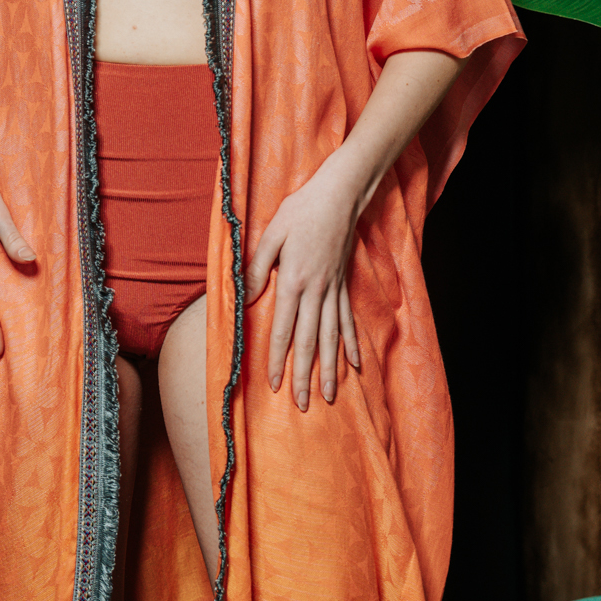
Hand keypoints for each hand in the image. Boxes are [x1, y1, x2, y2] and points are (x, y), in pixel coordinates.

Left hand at [244, 151, 362, 410]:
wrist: (339, 194)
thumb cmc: (301, 211)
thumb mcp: (271, 234)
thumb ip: (258, 268)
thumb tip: (246, 299)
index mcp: (294, 281)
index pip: (284, 329)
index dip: (278, 358)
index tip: (276, 385)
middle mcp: (316, 291)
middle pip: (310, 342)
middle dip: (306, 376)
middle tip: (305, 405)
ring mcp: (333, 290)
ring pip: (331, 338)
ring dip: (330, 370)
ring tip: (330, 397)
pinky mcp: (344, 284)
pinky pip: (347, 321)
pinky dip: (350, 344)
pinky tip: (355, 366)